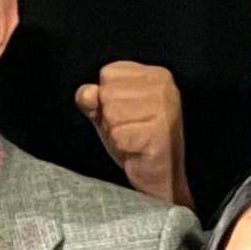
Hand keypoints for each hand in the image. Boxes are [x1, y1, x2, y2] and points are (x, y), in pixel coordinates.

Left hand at [73, 62, 189, 210]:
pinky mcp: (159, 132)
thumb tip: (86, 93)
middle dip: (110, 117)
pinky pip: (119, 135)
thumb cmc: (137, 141)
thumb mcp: (111, 114)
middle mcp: (163, 87)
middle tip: (131, 130)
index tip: (127, 114)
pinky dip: (123, 147)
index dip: (107, 98)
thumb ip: (94, 99)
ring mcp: (164, 109)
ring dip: (116, 133)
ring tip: (134, 139)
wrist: (161, 176)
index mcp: (155, 75)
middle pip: (107, 93)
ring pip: (111, 114)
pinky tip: (138, 150)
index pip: (108, 73)